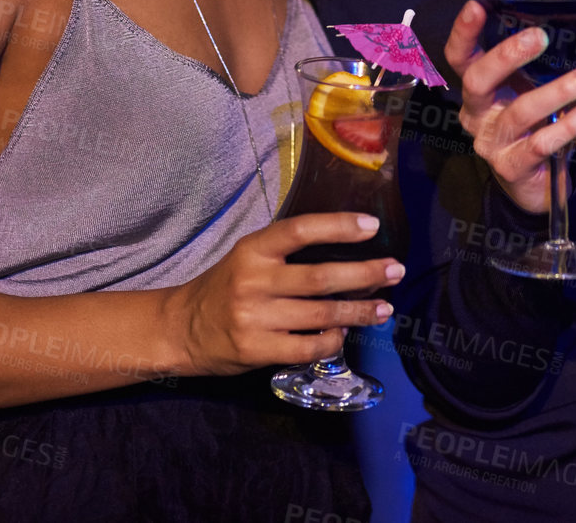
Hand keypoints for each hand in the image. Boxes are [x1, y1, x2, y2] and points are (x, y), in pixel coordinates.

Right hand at [169, 212, 403, 374]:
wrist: (180, 329)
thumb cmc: (225, 287)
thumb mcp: (248, 258)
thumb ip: (286, 253)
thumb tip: (348, 250)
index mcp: (252, 250)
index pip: (300, 230)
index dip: (338, 226)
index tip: (372, 225)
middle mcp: (253, 280)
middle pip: (320, 277)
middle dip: (364, 274)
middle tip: (395, 270)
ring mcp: (254, 318)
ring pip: (321, 315)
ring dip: (359, 311)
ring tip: (384, 308)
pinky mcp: (256, 350)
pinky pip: (307, 348)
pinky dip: (331, 341)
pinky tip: (343, 335)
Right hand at [444, 0, 575, 212]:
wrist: (532, 187)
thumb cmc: (531, 126)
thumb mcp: (525, 92)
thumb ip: (532, 67)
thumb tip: (568, 22)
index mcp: (476, 90)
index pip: (459, 58)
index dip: (464, 32)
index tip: (477, 4)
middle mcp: (475, 114)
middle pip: (478, 80)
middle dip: (508, 55)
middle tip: (541, 36)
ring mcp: (491, 143)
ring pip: (521, 111)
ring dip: (560, 89)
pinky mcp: (512, 167)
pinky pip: (542, 143)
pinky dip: (570, 124)